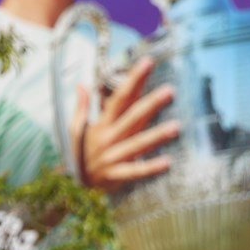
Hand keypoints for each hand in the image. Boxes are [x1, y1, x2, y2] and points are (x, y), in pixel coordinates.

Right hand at [71, 59, 180, 193]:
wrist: (73, 186)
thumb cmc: (80, 153)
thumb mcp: (76, 130)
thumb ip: (81, 108)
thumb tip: (81, 85)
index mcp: (102, 125)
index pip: (120, 98)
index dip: (133, 80)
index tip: (148, 62)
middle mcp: (109, 139)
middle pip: (133, 118)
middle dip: (151, 104)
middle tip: (170, 91)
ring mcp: (112, 158)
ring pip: (137, 144)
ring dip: (156, 136)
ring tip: (177, 127)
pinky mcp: (115, 176)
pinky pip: (134, 172)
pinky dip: (150, 168)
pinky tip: (167, 162)